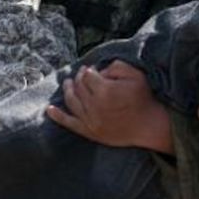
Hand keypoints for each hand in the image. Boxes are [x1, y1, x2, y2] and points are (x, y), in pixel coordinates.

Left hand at [47, 61, 172, 152]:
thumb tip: (99, 70)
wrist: (149, 126)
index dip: (90, 71)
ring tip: (68, 83)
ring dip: (68, 90)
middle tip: (83, 75)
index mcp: (105, 90)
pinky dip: (58, 116)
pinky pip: (69, 123)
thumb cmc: (144, 98)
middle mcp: (95, 106)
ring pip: (72, 101)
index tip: (94, 70)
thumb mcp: (135, 75)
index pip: (88, 75)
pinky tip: (49, 109)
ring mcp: (91, 120)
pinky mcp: (90, 132)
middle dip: (79, 78)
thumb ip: (116, 66)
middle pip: (79, 87)